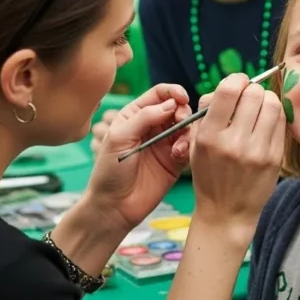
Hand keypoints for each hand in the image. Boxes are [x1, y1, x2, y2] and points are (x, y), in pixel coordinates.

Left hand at [84, 83, 191, 233]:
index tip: (182, 98)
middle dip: (183, 110)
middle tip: (181, 120)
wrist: (114, 207)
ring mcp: (165, 143)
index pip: (159, 94)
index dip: (173, 92)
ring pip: (186, 126)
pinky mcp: (175, 161)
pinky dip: (188, 146)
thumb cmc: (109, 171)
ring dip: (187, 130)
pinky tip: (178, 155)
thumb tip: (171, 103)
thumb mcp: (119, 138)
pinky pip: (189, 146)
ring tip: (178, 144)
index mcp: (135, 115)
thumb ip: (144, 117)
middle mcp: (152, 126)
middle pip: (177, 107)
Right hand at [189, 73, 285, 244]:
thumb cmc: (209, 173)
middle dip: (252, 89)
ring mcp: (257, 151)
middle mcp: (233, 143)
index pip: (228, 90)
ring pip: (272, 104)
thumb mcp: (196, 143)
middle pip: (254, 93)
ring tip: (260, 108)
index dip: (236, 79)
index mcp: (209, 136)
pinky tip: (267, 122)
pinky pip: (281, 122)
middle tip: (249, 97)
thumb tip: (231, 85)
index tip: (238, 83)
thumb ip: (208, 110)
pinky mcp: (275, 158)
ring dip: (267, 100)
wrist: (226, 212)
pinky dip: (275, 115)